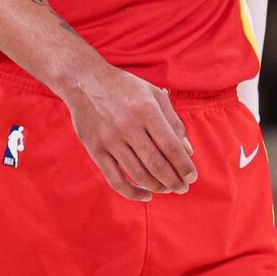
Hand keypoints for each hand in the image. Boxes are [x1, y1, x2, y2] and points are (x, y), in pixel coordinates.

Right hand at [60, 63, 196, 201]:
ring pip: (139, 174)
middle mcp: (128, 126)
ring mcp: (110, 140)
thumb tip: (188, 151)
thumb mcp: (153, 94)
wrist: (84, 80)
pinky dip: (132, 193)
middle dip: (174, 181)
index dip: (184, 166)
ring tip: (168, 189)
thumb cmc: (124, 86)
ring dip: (158, 187)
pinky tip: (146, 195)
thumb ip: (173, 121)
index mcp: (146, 110)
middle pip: (157, 165)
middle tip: (183, 188)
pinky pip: (115, 180)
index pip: (171, 147)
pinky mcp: (95, 150)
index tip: (192, 177)